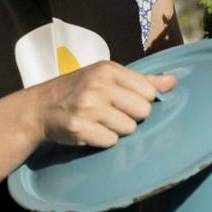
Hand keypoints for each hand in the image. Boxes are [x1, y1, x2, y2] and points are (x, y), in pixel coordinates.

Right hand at [30, 62, 175, 147]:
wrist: (39, 108)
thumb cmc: (77, 90)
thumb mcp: (106, 77)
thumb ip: (140, 80)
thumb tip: (172, 81)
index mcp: (107, 70)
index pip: (149, 92)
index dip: (141, 101)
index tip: (125, 101)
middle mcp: (97, 86)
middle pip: (142, 111)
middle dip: (132, 116)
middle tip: (113, 113)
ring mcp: (87, 108)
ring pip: (129, 129)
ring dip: (117, 130)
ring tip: (100, 122)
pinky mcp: (79, 129)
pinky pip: (111, 141)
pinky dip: (103, 140)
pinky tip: (91, 131)